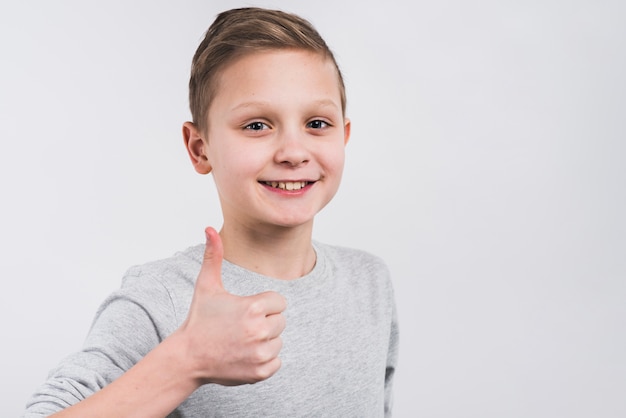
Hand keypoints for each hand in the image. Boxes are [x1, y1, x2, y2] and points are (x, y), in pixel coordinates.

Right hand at [180, 227, 286, 385]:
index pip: (279, 302)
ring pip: (278, 342)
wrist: (188, 357)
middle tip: (240, 327)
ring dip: (264, 342)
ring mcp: (260, 353)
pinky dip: (264, 360)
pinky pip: (276, 362)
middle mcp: (259, 331)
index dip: (263, 305)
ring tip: (241, 341)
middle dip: (264, 323)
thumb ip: (213, 256)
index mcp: (253, 307)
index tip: (244, 311)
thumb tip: (210, 228)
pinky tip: (244, 355)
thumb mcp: (206, 286)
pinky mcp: (260, 372)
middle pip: (280, 322)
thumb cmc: (200, 320)